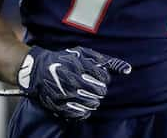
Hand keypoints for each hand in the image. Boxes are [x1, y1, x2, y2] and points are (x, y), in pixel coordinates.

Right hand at [14, 46, 131, 119]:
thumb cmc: (64, 59)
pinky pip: (80, 113)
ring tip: (87, 95)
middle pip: (100, 92)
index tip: (98, 78)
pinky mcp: (60, 105)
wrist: (38, 69)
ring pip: (92, 104)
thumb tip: (128, 70)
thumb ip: (105, 61)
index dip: (103, 79)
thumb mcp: (84, 53)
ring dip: (93, 101)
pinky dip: (83, 111)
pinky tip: (81, 104)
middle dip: (99, 90)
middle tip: (93, 87)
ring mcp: (66, 93)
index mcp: (80, 65)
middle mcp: (73, 79)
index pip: (104, 78)